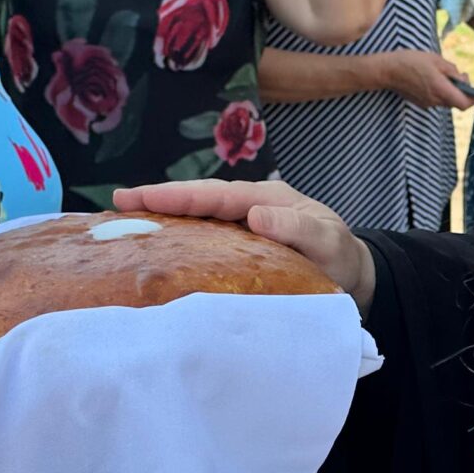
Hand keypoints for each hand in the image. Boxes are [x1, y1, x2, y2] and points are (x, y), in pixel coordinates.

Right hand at [115, 177, 372, 308]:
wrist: (355, 278)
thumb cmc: (341, 257)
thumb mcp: (328, 242)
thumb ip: (298, 229)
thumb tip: (255, 215)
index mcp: (267, 198)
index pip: (215, 194)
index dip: (177, 195)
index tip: (141, 197)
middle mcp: (249, 207)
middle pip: (198, 200)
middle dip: (158, 200)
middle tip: (117, 203)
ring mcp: (242, 227)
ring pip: (196, 218)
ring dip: (162, 218)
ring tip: (123, 221)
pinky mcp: (239, 249)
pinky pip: (204, 239)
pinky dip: (178, 238)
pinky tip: (154, 246)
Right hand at [372, 48, 473, 108]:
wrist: (387, 70)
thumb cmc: (411, 61)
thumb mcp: (436, 59)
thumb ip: (452, 71)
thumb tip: (462, 79)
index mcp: (441, 89)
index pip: (465, 104)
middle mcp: (435, 100)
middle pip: (456, 103)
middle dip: (463, 92)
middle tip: (460, 76)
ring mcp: (427, 103)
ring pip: (446, 101)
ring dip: (451, 91)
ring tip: (444, 75)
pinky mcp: (420, 102)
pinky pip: (436, 99)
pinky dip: (440, 92)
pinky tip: (432, 79)